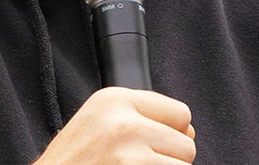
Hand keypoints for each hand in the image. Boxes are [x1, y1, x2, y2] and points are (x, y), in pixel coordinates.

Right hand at [36, 86, 195, 163]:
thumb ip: (139, 118)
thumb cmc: (70, 164)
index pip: (179, 113)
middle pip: (187, 144)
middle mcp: (123, 121)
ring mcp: (129, 153)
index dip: (172, 135)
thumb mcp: (97, 124)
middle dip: (168, 160)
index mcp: (114, 100)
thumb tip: (189, 130)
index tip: (150, 147)